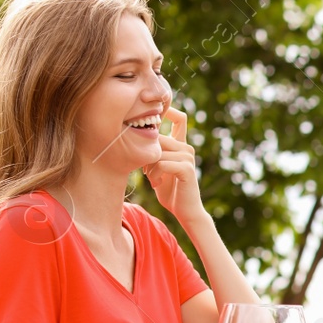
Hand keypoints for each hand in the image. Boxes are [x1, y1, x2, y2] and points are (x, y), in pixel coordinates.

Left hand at [141, 104, 204, 221]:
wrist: (185, 211)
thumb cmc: (169, 190)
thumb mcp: (157, 167)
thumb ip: (152, 153)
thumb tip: (134, 137)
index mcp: (181, 145)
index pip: (179, 118)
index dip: (168, 111)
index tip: (152, 119)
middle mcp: (186, 148)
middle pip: (159, 137)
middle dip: (147, 153)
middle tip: (146, 170)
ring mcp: (188, 157)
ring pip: (158, 152)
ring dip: (150, 166)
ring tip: (153, 179)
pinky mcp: (187, 169)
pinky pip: (162, 164)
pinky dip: (155, 174)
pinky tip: (156, 183)